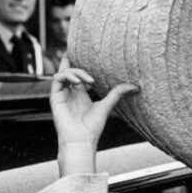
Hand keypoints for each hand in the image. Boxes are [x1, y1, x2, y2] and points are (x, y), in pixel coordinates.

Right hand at [51, 57, 137, 174]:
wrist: (81, 140)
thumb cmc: (93, 127)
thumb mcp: (107, 106)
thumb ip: (118, 94)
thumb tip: (136, 87)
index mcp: (81, 93)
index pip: (78, 73)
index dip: (80, 62)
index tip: (89, 52)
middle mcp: (70, 92)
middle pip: (68, 69)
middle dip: (73, 60)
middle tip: (85, 58)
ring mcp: (62, 94)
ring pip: (64, 72)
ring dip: (76, 72)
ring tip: (90, 81)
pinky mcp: (55, 97)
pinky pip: (57, 79)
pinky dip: (67, 76)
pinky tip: (78, 82)